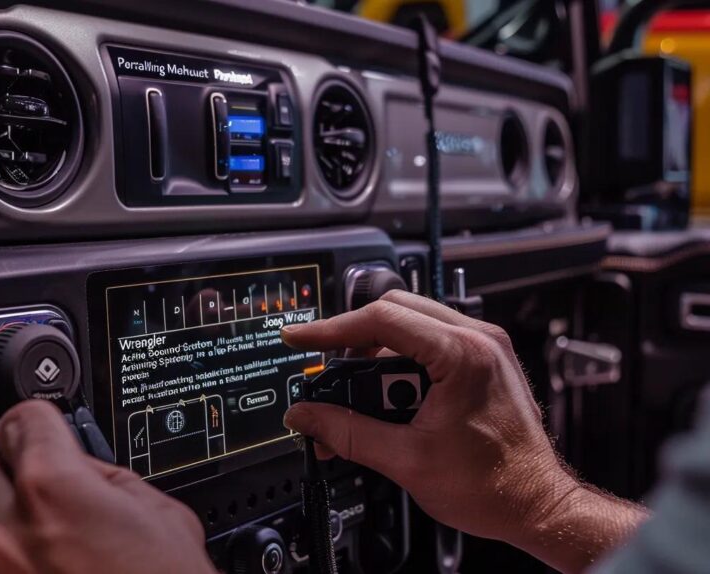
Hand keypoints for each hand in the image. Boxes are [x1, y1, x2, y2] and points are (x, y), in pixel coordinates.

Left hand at [0, 400, 215, 573]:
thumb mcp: (160, 510)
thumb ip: (107, 474)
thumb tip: (81, 463)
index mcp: (53, 487)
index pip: (21, 419)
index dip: (41, 418)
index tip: (46, 425)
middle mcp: (11, 530)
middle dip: (16, 468)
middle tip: (52, 479)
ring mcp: (0, 573)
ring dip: (15, 515)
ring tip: (62, 530)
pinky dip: (20, 556)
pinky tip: (60, 565)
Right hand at [281, 290, 645, 572]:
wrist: (537, 505)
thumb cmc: (494, 486)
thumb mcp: (406, 460)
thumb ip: (347, 433)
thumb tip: (307, 416)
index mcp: (463, 354)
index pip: (380, 319)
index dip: (330, 329)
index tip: (300, 338)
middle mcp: (477, 340)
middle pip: (393, 312)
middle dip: (352, 342)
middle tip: (328, 376)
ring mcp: (482, 348)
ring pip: (409, 326)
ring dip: (376, 357)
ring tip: (364, 403)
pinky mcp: (481, 361)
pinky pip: (427, 344)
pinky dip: (399, 365)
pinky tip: (389, 401)